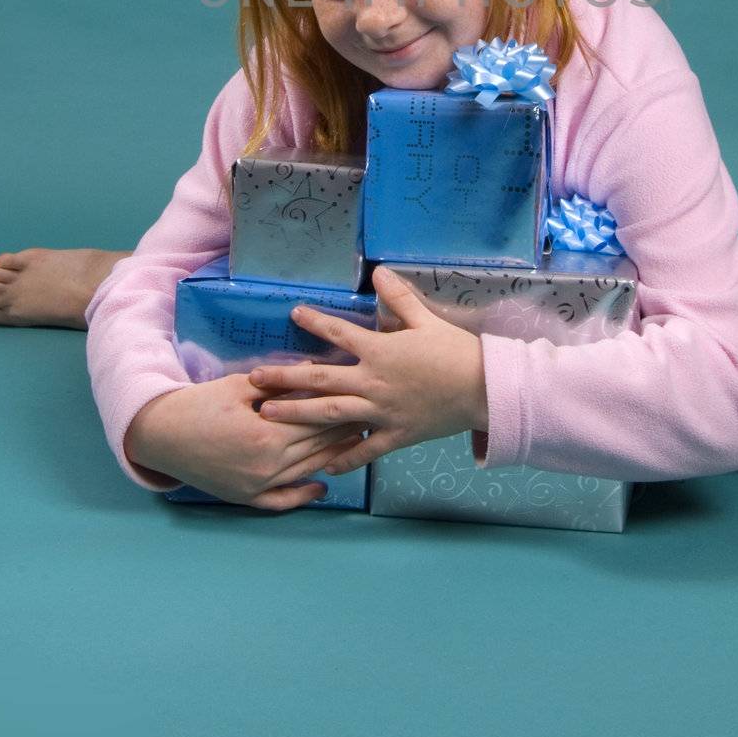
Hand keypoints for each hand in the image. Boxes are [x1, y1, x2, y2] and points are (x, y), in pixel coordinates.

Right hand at [124, 374, 371, 511]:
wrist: (162, 436)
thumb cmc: (200, 405)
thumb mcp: (240, 387)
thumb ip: (278, 384)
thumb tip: (313, 373)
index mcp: (267, 434)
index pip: (316, 419)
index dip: (341, 407)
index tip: (363, 397)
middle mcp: (267, 465)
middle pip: (317, 446)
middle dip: (345, 430)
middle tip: (371, 416)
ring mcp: (258, 486)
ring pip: (307, 471)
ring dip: (334, 458)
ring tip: (358, 444)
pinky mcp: (247, 498)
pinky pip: (283, 501)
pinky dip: (304, 495)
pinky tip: (323, 487)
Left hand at [246, 265, 487, 475]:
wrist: (483, 388)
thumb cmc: (455, 352)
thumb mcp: (426, 321)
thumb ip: (399, 298)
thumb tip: (379, 271)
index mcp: (381, 351)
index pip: (339, 334)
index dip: (315, 322)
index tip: (293, 314)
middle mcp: (374, 382)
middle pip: (320, 380)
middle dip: (284, 378)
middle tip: (254, 379)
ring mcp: (381, 411)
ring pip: (331, 414)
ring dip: (297, 414)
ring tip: (268, 414)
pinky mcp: (395, 435)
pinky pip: (364, 450)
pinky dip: (343, 458)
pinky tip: (322, 465)